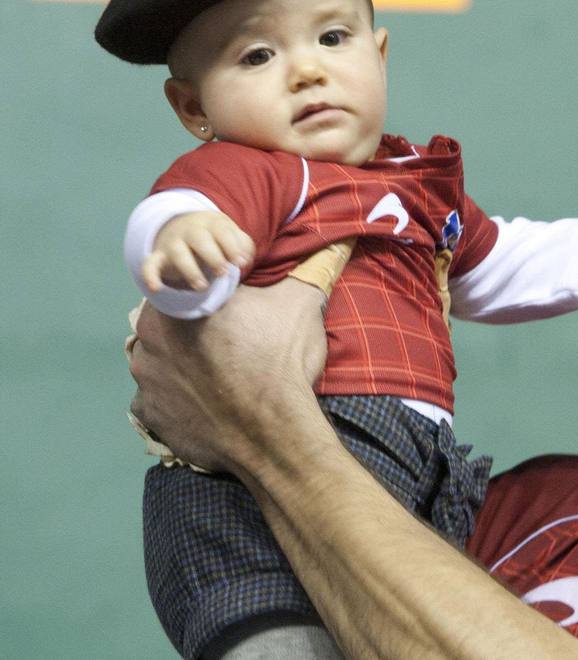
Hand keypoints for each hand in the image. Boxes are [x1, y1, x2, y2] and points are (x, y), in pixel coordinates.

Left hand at [128, 276, 329, 474]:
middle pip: (165, 326)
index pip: (181, 288)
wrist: (274, 431)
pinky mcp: (150, 415)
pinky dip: (176, 400)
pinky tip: (204, 401)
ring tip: (218, 375)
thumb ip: (310, 267)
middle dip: (189, 332)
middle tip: (227, 344)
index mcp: (176, 303)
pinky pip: (157, 400)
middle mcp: (146, 340)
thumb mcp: (299, 303)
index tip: (228, 312)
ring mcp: (145, 381)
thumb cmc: (279, 360)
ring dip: (180, 366)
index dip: (204, 298)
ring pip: (158, 363)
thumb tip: (337, 242)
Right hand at [142, 211, 252, 291]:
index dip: (232, 247)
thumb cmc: (215, 235)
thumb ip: (243, 245)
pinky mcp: (159, 257)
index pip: (221, 231)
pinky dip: (150, 276)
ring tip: (202, 287)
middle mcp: (189, 229)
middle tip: (223, 273)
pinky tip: (155, 288)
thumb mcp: (231, 234)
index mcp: (210, 222)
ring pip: (178, 253)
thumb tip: (245, 259)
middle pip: (199, 239)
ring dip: (190, 270)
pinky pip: (150, 265)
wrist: (182, 225)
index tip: (240, 263)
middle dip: (213, 257)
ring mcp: (172, 242)